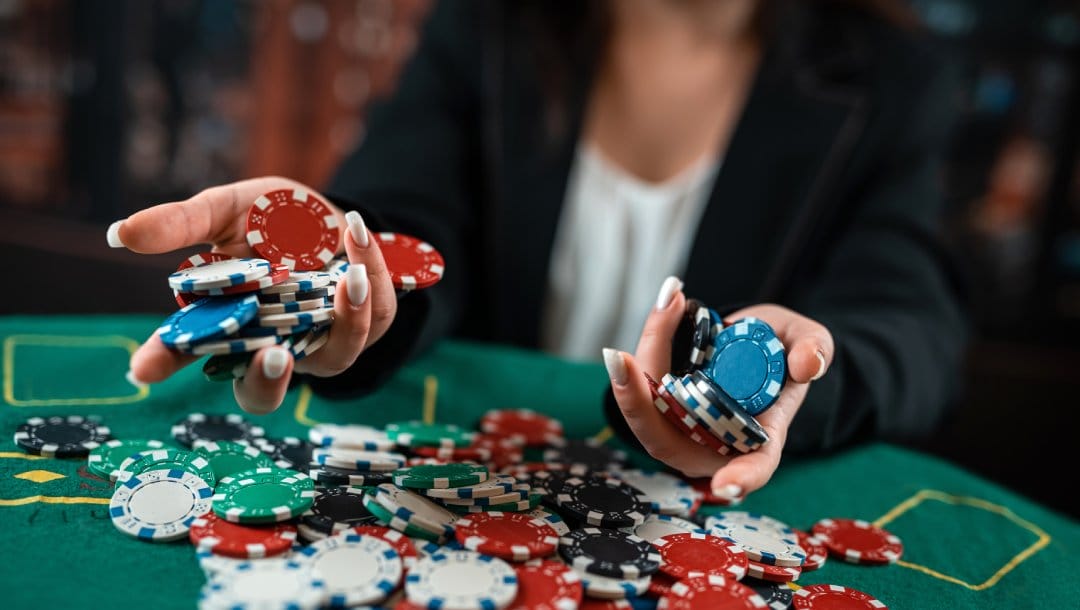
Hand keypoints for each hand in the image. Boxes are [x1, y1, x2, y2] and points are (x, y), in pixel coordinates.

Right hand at [110, 176, 398, 413]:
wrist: (333, 213)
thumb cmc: (272, 221)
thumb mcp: (227, 210)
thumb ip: (185, 224)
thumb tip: (122, 234)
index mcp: (230, 328)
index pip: (189, 354)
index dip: (166, 362)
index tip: (142, 368)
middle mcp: (275, 346)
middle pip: (261, 390)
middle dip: (267, 379)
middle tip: (273, 356)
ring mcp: (324, 341)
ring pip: (336, 356)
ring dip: (344, 320)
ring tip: (347, 279)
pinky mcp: (370, 322)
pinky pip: (376, 312)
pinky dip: (371, 271)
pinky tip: (355, 232)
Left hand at [603, 276, 833, 500]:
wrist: (757, 338)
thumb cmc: (785, 351)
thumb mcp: (807, 342)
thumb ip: (814, 349)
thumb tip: (807, 364)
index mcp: (759, 437)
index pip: (753, 467)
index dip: (742, 479)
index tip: (726, 484)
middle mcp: (713, 438)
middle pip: (668, 442)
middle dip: (638, 406)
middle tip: (623, 359)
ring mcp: (683, 422)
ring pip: (647, 410)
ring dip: (640, 362)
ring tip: (668, 306)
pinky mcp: (662, 399)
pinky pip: (645, 382)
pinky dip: (652, 341)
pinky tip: (669, 303)